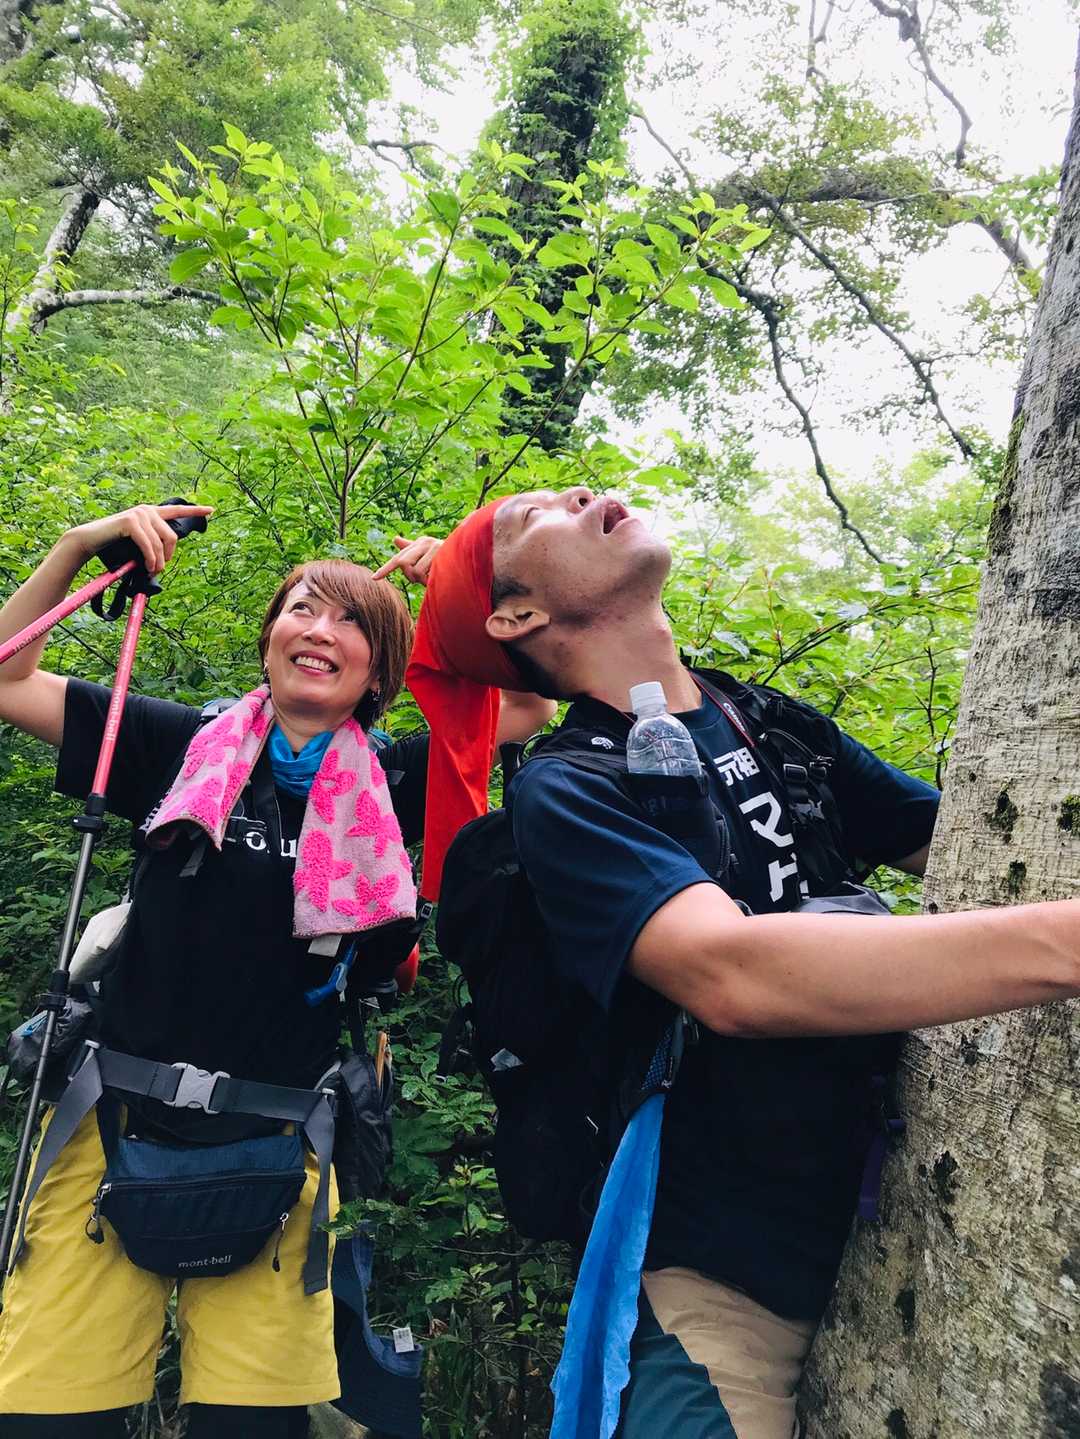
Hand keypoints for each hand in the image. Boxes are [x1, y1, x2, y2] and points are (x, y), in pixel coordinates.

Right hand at [70, 503, 213, 574]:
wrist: (90, 540)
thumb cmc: (115, 545)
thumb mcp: (138, 543)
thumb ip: (153, 544)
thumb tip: (165, 560)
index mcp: (151, 513)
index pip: (177, 510)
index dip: (195, 510)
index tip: (211, 510)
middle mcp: (147, 510)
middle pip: (172, 536)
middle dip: (168, 555)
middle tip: (158, 568)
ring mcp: (139, 514)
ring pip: (161, 542)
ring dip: (158, 561)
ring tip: (151, 569)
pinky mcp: (131, 521)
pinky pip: (148, 544)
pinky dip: (150, 558)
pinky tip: (147, 566)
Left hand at [372, 535, 441, 585]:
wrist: (470, 554)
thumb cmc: (446, 558)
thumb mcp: (427, 554)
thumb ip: (411, 551)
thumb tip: (395, 539)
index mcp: (420, 543)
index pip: (398, 558)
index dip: (385, 569)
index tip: (374, 578)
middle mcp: (425, 542)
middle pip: (403, 562)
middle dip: (409, 575)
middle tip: (420, 580)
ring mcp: (434, 546)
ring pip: (416, 570)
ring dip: (423, 580)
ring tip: (433, 577)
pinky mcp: (442, 553)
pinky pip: (428, 572)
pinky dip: (430, 580)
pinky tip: (438, 576)